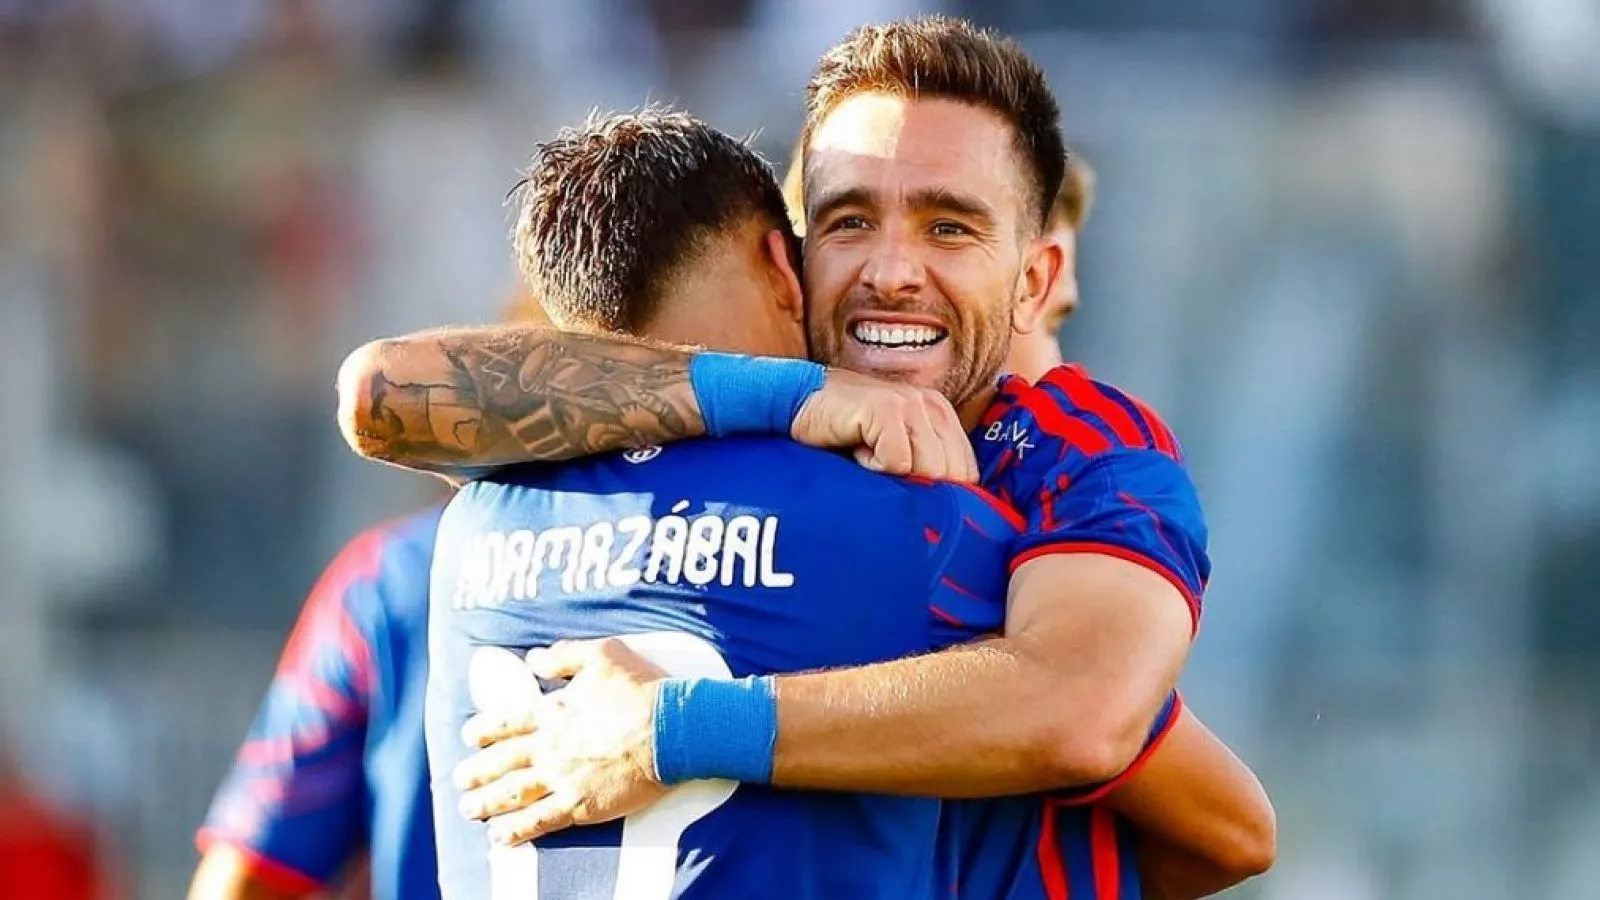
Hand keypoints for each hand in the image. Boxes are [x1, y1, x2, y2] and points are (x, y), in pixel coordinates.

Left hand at [454, 638, 669, 845]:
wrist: (671, 728)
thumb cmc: (641, 689)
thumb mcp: (602, 654)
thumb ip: (564, 654)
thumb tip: (535, 659)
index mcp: (553, 711)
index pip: (508, 722)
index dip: (485, 729)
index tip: (469, 736)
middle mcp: (550, 746)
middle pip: (503, 761)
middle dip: (477, 771)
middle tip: (459, 779)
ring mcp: (562, 777)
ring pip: (513, 793)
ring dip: (487, 802)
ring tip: (468, 809)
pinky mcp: (580, 804)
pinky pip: (540, 821)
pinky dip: (517, 830)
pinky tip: (500, 836)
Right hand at [789, 369, 977, 481]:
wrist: (798, 402)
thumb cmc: (844, 433)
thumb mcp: (893, 448)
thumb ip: (921, 465)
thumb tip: (944, 512)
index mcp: (941, 413)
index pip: (966, 470)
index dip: (943, 493)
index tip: (911, 495)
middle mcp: (931, 405)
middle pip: (950, 474)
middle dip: (917, 485)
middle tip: (882, 470)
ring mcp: (910, 403)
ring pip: (928, 469)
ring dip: (892, 475)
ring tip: (867, 455)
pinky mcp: (886, 408)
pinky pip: (897, 461)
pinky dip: (872, 466)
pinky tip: (856, 448)